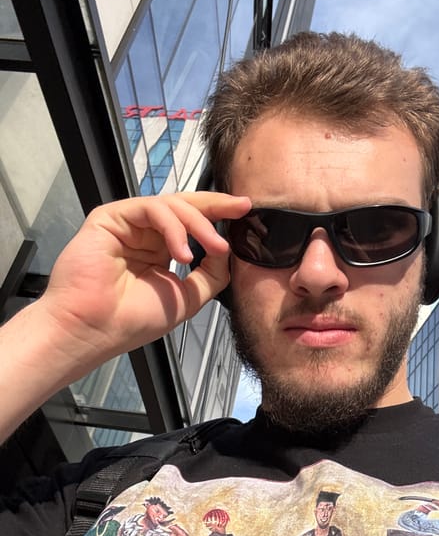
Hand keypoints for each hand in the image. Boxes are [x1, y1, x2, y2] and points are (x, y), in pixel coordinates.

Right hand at [41, 191, 250, 363]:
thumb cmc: (134, 319)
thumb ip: (211, 273)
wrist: (96, 329)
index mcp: (160, 250)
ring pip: (172, 206)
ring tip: (214, 249)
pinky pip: (151, 208)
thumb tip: (226, 249)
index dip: (218, 215)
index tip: (246, 210)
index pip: (192, 224)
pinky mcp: (110, 217)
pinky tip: (183, 253)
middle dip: (216, 205)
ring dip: (199, 225)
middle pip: (184, 206)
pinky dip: (174, 227)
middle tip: (241, 207)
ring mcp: (128, 224)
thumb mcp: (188, 297)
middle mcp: (144, 234)